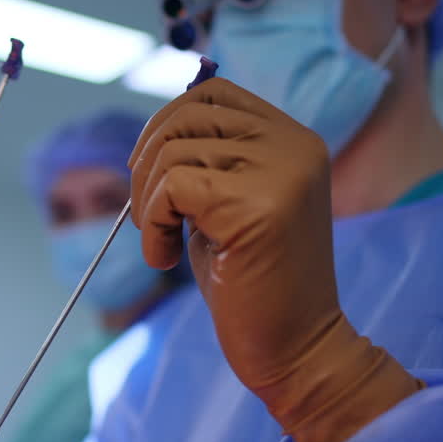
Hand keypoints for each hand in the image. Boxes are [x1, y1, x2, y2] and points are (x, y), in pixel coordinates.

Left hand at [129, 78, 420, 441]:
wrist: (296, 348)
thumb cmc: (254, 284)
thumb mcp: (229, 206)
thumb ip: (208, 162)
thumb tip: (153, 133)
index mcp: (293, 139)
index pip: (212, 93)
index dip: (166, 126)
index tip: (154, 178)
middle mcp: (294, 145)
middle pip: (184, 115)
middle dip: (146, 164)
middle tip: (150, 216)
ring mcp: (281, 172)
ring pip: (171, 152)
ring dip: (147, 204)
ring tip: (164, 244)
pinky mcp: (257, 207)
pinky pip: (171, 189)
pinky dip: (152, 226)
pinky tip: (166, 258)